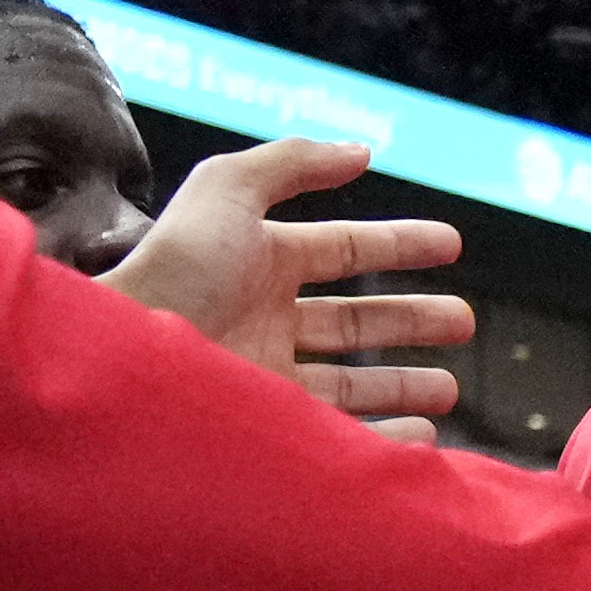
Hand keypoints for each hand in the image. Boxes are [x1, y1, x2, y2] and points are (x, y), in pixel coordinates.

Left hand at [104, 137, 470, 440]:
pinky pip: (341, 437)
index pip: (341, 249)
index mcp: (259, 262)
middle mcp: (265, 321)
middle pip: (354, 320)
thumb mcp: (229, 188)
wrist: (126, 357)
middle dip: (411, 320)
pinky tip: (423, 436)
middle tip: (464, 321)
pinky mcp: (270, 430)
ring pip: (352, 383)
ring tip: (449, 389)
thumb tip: (362, 151)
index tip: (451, 244)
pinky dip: (386, 440)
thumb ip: (294, 162)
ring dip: (404, 385)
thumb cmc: (174, 267)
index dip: (397, 243)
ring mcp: (267, 379)